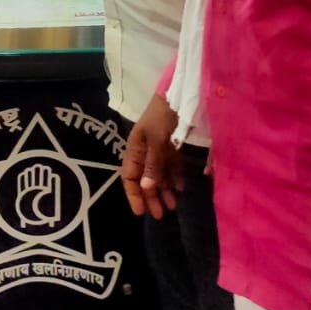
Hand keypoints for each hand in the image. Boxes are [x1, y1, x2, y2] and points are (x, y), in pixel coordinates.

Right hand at [121, 94, 184, 218]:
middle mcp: (145, 150)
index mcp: (135, 148)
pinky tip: (181, 188)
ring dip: (164, 190)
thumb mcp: (157, 140)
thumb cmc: (163, 116)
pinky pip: (171, 166)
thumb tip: (146, 188)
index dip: (134, 194)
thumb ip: (153, 164)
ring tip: (173, 206)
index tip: (140, 212)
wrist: (179, 94)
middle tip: (160, 215)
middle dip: (151, 197)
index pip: (129, 176)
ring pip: (159, 174)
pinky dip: (175, 177)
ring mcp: (159, 148)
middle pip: (145, 178)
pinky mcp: (172, 145)